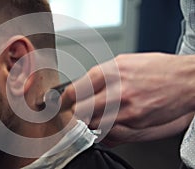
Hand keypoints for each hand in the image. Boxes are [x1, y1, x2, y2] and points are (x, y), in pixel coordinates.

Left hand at [61, 52, 194, 144]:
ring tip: (96, 118)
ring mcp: (125, 110)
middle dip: (75, 114)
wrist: (187, 80)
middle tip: (75, 114)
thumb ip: (101, 77)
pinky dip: (106, 131)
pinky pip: (110, 134)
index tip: (64, 104)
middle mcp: (115, 91)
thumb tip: (82, 89)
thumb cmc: (157, 69)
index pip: (74, 91)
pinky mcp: (135, 123)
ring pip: (92, 125)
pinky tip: (111, 124)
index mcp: (109, 72)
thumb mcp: (124, 62)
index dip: (65, 101)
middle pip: (79, 111)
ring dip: (90, 123)